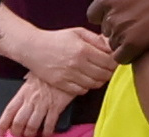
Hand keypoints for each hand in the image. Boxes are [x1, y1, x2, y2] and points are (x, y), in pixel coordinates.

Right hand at [0, 11, 114, 132]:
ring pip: (93, 84)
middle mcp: (77, 64)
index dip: (115, 63)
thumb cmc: (56, 39)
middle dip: (109, 73)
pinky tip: (86, 82)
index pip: (108, 61)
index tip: (114, 62)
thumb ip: (95, 39)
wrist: (33, 48)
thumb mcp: (78, 32)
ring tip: (98, 77)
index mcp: (83, 49)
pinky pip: (79, 90)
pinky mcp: (60, 83)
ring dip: (99, 82)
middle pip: (102, 74)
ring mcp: (68, 75)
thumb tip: (110, 48)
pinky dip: (86, 88)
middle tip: (108, 71)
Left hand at [93, 0, 148, 55]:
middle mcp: (110, 13)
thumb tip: (123, 9)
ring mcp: (120, 29)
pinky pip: (120, 57)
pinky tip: (144, 47)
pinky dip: (129, 55)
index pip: (94, 15)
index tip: (121, 16)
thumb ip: (122, 0)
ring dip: (125, 41)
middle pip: (106, 30)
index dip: (107, 17)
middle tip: (139, 24)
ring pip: (113, 44)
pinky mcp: (131, 43)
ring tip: (146, 32)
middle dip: (119, 29)